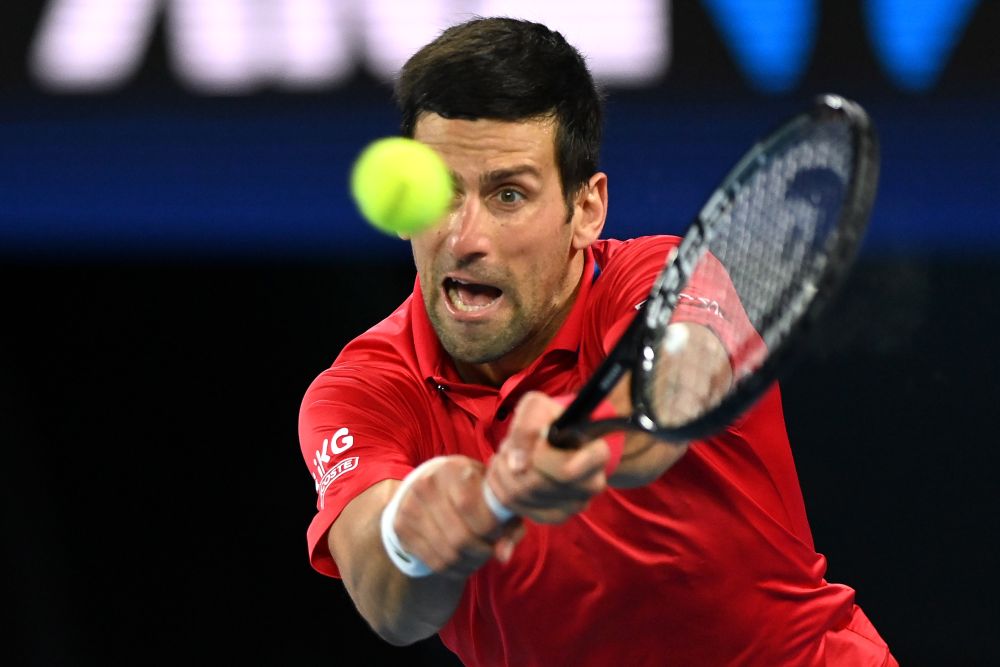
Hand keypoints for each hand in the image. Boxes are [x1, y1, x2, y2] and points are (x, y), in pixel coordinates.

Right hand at [387, 455, 523, 578]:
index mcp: (453, 470)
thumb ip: (509, 523)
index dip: (491, 529)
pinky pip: (434, 562)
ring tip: (479, 556)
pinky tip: (463, 561)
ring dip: (470, 563)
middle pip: (460, 537)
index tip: (499, 533)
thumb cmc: (472, 490)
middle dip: (482, 551)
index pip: (470, 507)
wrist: (430, 485)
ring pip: (448, 554)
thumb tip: (504, 556)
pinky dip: (455, 569)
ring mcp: (410, 506)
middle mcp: (427, 485)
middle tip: (491, 549)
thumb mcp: (493, 496)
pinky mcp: (401, 527)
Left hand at [484, 392, 610, 524]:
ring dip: (503, 473)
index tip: (538, 440)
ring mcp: (575, 505)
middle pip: (537, 485)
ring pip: (522, 497)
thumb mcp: (537, 408)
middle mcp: (592, 484)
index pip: (566, 471)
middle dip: (511, 461)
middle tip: (511, 445)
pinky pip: (517, 508)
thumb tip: (517, 465)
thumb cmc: (549, 420)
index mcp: (597, 455)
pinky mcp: (556, 516)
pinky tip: (508, 473)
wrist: (553, 437)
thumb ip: (526, 428)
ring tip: (509, 456)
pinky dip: (502, 488)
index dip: (541, 456)